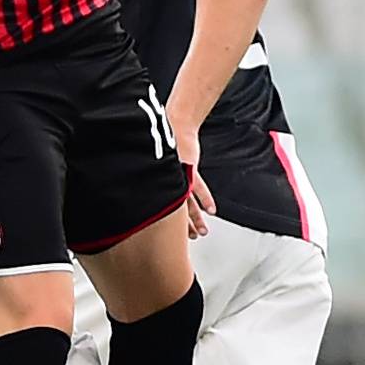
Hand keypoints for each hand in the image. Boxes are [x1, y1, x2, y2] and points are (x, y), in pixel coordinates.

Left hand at [169, 122, 216, 238]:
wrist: (176, 126)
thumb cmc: (166, 141)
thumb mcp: (159, 163)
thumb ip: (159, 176)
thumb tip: (154, 188)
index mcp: (159, 183)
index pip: (161, 208)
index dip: (164, 223)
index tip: (167, 235)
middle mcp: (168, 182)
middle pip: (175, 210)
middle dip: (182, 226)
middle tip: (187, 239)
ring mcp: (179, 177)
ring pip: (187, 203)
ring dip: (195, 219)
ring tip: (201, 232)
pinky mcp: (189, 171)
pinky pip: (198, 189)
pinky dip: (205, 199)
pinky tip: (211, 210)